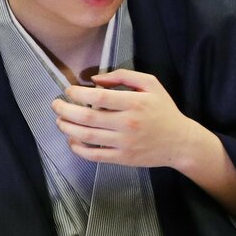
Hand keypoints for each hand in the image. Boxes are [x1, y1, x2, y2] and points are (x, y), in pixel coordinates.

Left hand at [52, 69, 205, 169]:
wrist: (180, 142)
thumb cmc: (164, 110)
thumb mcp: (151, 84)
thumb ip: (123, 76)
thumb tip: (95, 79)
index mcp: (134, 103)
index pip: (97, 98)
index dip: (77, 94)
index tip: (69, 91)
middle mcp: (127, 123)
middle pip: (86, 117)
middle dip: (65, 109)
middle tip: (56, 105)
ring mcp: (124, 143)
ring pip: (86, 136)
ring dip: (67, 128)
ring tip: (60, 121)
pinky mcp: (122, 158)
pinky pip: (94, 155)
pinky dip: (78, 149)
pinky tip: (72, 141)